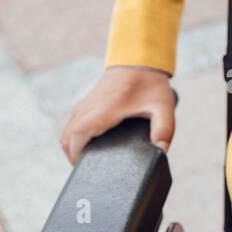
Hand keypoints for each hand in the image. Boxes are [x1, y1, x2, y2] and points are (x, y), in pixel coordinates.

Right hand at [59, 65, 174, 164]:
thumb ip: (164, 128)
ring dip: (72, 147)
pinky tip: (88, 147)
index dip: (76, 154)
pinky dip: (73, 138)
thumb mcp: (163, 106)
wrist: (139, 61)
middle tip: (90, 171)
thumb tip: (161, 151)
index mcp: (105, 108)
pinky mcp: (86, 104)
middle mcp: (90, 106)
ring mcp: (85, 104)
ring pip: (66, 131)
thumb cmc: (150, 84)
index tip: (86, 168)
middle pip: (66, 137)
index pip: (78, 134)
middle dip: (73, 156)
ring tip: (89, 162)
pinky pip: (71, 124)